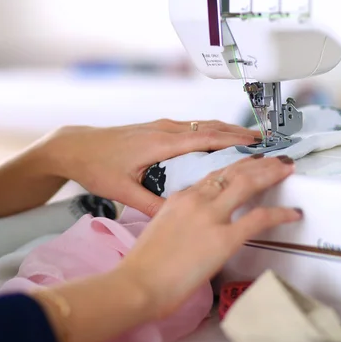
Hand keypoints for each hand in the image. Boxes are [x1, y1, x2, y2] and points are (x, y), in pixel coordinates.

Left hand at [49, 120, 259, 215]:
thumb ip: (151, 204)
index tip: (258, 144)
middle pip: (210, 126)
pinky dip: (211, 131)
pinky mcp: (156, 129)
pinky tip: (218, 140)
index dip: (234, 140)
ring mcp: (160, 127)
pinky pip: (192, 127)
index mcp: (160, 143)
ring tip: (251, 139)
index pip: (206, 138)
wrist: (74, 147)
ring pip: (202, 124)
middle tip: (266, 140)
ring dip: (227, 129)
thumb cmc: (96, 165)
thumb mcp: (122, 190)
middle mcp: (164, 130)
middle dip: (239, 131)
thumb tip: (176, 217)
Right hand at [119, 154, 301, 319]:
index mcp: (180, 198)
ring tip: (287, 170)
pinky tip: (292, 213)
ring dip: (271, 174)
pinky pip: (259, 219)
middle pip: (234, 172)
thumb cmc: (143, 265)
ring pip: (248, 184)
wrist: (137, 283)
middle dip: (259, 163)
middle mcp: (197, 200)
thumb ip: (180, 220)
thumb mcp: (160, 229)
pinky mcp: (224, 239)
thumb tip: (193, 226)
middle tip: (276, 160)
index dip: (236, 167)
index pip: (214, 175)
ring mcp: (211, 217)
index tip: (249, 164)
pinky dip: (280, 213)